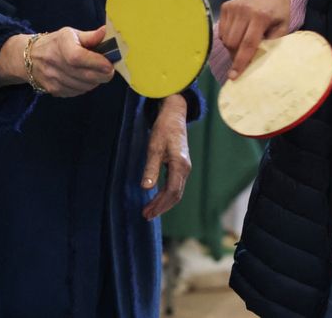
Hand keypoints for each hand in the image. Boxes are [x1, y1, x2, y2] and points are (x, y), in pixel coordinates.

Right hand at [25, 27, 114, 96]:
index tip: (109, 64)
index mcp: (61, 44)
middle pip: (84, 75)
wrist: (31, 57)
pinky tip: (85, 79)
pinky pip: (77, 92)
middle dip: (103, 75)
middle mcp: (54, 62)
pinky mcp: (54, 90)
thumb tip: (105, 33)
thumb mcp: (71, 34)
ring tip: (96, 73)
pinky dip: (85, 87)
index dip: (96, 62)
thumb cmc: (56, 43)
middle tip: (109, 70)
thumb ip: (90, 36)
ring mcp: (53, 78)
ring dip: (95, 81)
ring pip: (83, 86)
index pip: (78, 57)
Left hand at [141, 94, 190, 220]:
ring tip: (150, 210)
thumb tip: (146, 188)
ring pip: (176, 191)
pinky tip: (157, 198)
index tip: (147, 212)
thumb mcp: (154, 147)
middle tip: (146, 215)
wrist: (174, 115)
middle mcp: (185, 169)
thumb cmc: (163, 129)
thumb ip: (151, 168)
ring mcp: (184, 168)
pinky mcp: (181, 166)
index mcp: (180, 165)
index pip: (171, 192)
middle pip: (175, 195)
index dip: (159, 204)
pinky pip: (175, 185)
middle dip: (161, 207)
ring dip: (163, 203)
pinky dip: (166, 195)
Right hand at [217, 0, 290, 78]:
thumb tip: (256, 63)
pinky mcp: (226, 6)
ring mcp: (233, 7)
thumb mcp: (282, 28)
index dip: (240, 62)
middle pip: (233, 43)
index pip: (247, 44)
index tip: (234, 76)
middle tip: (243, 59)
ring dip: (232, 47)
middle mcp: (244, 10)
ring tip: (242, 44)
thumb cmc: (278, 12)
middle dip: (235, 55)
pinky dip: (227, 38)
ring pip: (225, 38)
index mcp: (261, 16)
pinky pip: (221, 30)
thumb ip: (271, 44)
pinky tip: (238, 34)